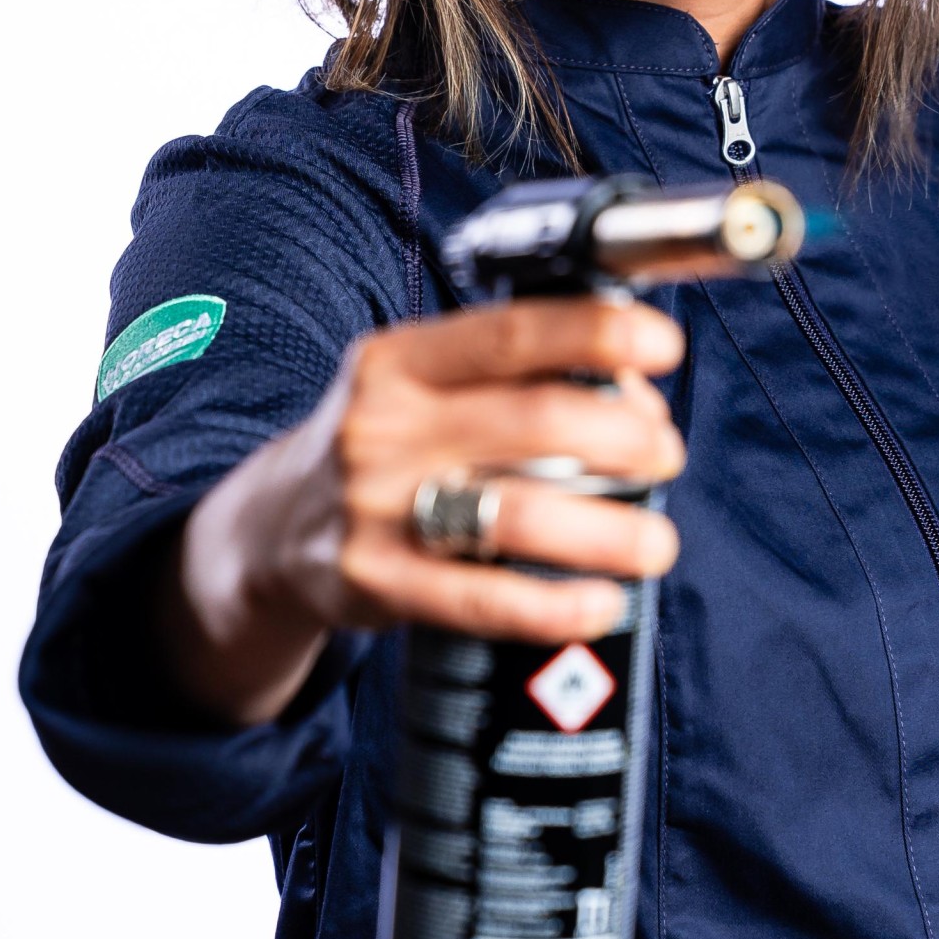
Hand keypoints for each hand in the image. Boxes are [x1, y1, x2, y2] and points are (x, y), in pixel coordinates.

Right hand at [161, 297, 686, 724]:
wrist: (273, 529)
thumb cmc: (384, 445)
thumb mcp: (416, 383)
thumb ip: (506, 375)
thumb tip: (631, 390)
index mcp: (398, 360)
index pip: (509, 334)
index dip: (597, 334)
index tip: (660, 348)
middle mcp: (382, 426)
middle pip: (532, 421)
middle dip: (624, 437)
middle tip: (666, 455)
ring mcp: (375, 506)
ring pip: (518, 513)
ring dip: (610, 531)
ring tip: (656, 542)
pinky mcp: (376, 582)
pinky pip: (483, 599)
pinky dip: (555, 605)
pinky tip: (601, 602)